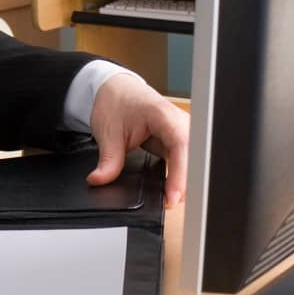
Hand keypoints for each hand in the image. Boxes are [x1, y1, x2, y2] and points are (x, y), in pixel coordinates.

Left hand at [87, 72, 189, 207]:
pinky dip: (181, 176)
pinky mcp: (180, 141)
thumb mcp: (108, 132)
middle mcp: (179, 122)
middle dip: (186, 183)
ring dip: (186, 181)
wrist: (117, 90)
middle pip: (193, 156)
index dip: (180, 174)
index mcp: (163, 115)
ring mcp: (182, 131)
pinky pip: (187, 161)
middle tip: (172, 204)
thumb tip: (99, 180)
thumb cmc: (117, 102)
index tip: (173, 196)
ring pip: (194, 161)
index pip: (180, 145)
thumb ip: (108, 160)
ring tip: (173, 200)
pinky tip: (173, 190)